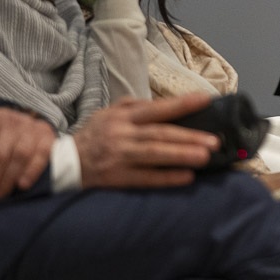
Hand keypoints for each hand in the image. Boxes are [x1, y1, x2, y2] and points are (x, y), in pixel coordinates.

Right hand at [73, 93, 221, 188]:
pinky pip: (146, 179)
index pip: (156, 109)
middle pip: (159, 134)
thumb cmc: (95, 134)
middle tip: (214, 140)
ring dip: (181, 155)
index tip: (206, 100)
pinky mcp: (117, 178)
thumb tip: (164, 104)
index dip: (181, 104)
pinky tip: (186, 177)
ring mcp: (120, 158)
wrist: (65, 162)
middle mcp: (122, 135)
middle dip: (189, 136)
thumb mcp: (110, 113)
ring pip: (154, 155)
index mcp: (123, 117)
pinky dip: (167, 178)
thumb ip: (135, 106)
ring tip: (205, 157)